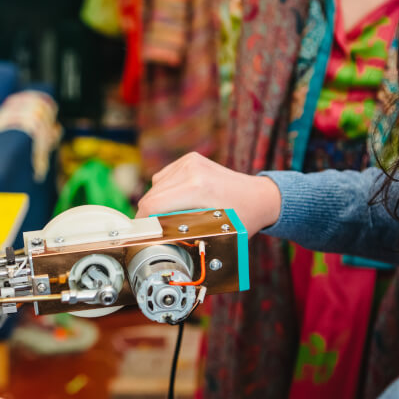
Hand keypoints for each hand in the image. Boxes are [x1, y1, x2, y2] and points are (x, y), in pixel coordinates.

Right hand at [136, 152, 281, 235]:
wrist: (258, 196)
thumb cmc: (242, 218)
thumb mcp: (213, 233)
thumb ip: (182, 234)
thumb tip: (156, 240)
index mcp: (196, 187)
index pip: (152, 205)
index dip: (142, 223)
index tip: (140, 235)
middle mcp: (191, 169)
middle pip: (151, 195)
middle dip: (149, 215)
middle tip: (154, 232)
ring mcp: (189, 161)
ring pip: (154, 186)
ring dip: (157, 203)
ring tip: (170, 216)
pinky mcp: (189, 158)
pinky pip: (163, 178)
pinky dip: (164, 192)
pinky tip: (177, 201)